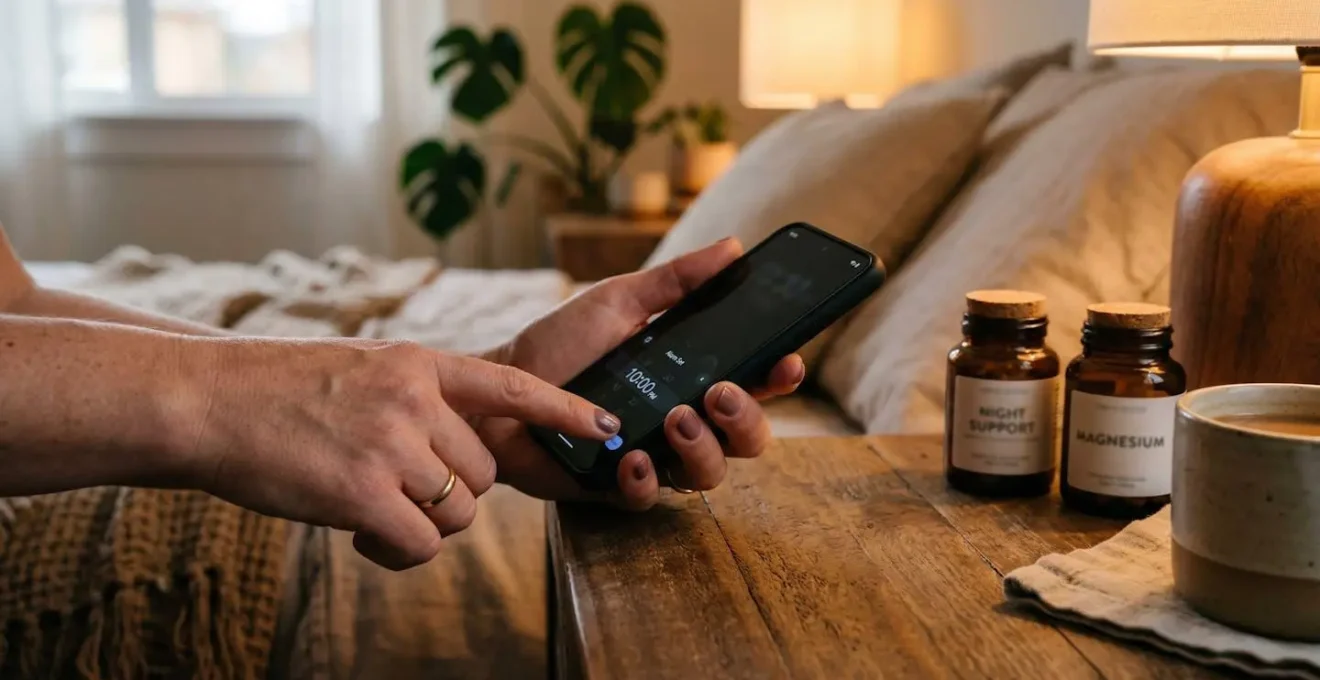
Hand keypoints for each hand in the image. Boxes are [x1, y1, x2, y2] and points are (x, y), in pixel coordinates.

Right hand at [177, 338, 617, 569]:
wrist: (207, 400)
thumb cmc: (277, 390)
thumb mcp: (362, 370)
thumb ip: (416, 400)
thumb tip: (457, 455)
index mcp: (419, 363)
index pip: (512, 386)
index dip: (564, 411)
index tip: (606, 427)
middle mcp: (415, 399)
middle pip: (484, 471)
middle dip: (454, 492)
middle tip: (399, 490)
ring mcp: (391, 445)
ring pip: (458, 512)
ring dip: (424, 523)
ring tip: (369, 509)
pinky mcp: (363, 494)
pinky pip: (420, 543)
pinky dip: (396, 550)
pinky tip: (356, 532)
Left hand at [479, 238, 805, 508]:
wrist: (496, 389)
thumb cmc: (558, 345)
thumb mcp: (618, 303)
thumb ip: (675, 281)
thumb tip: (733, 248)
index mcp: (690, 376)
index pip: (753, 383)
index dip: (778, 377)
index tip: (786, 360)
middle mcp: (681, 420)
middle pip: (747, 438)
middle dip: (748, 420)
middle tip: (721, 394)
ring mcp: (652, 456)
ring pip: (709, 474)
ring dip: (704, 449)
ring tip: (677, 419)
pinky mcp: (614, 488)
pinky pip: (649, 498)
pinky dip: (645, 480)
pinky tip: (630, 457)